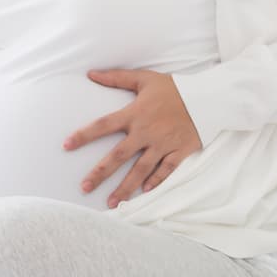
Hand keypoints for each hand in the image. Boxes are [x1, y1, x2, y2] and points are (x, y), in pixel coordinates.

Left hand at [62, 68, 201, 208]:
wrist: (210, 96)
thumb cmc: (174, 87)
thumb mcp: (144, 78)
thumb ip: (116, 77)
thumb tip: (90, 73)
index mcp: (134, 113)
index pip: (103, 125)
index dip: (84, 135)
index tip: (66, 145)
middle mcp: (146, 132)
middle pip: (118, 156)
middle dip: (100, 173)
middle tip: (84, 187)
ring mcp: (163, 144)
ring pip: (140, 170)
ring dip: (125, 187)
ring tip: (112, 203)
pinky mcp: (179, 152)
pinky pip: (165, 170)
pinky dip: (155, 181)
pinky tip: (144, 192)